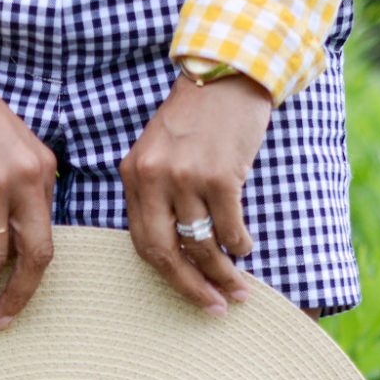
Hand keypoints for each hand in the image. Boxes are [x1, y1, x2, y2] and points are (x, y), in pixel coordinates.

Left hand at [118, 71, 272, 313]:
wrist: (228, 72)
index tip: (189, 293)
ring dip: (223, 272)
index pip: (143, 242)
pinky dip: (240, 243)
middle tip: (214, 307)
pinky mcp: (219, 175)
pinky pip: (229, 226)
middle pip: (165, 253)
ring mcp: (185, 177)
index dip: (168, 275)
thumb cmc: (198, 117)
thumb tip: (177, 248)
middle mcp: (153, 178)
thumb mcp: (161, 150)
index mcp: (133, 175)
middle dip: (191, 287)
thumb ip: (158, 193)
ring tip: (240, 288)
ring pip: (201, 244)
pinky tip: (246, 248)